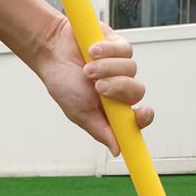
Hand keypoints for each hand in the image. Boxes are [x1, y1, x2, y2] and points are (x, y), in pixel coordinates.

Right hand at [34, 18, 153, 155]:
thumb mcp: (79, 113)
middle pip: (137, 92)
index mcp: (112, 108)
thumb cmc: (63, 83)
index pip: (137, 117)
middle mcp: (120, 88)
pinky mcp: (119, 46)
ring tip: (87, 68)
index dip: (144, 117)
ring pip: (131, 70)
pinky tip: (91, 51)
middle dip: (118, 88)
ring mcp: (120, 66)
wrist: (52, 50)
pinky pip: (125, 50)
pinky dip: (107, 51)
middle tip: (98, 86)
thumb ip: (100, 130)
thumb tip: (117, 150)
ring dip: (107, 68)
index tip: (141, 113)